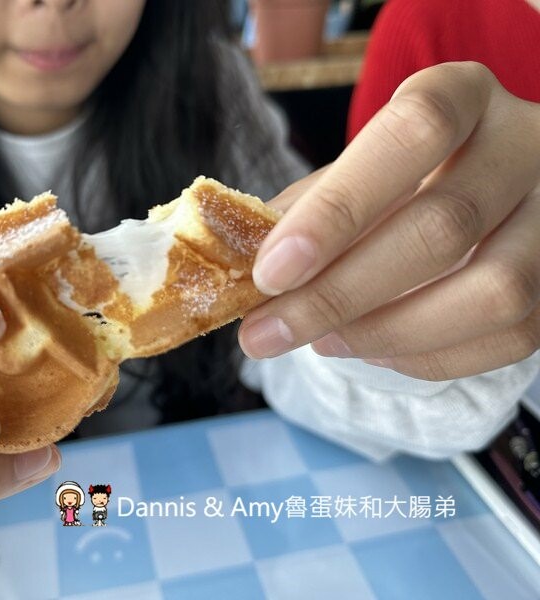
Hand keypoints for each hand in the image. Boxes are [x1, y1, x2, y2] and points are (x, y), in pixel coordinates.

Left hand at [239, 62, 539, 380]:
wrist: (487, 189)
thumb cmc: (401, 177)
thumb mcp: (355, 169)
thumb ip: (304, 206)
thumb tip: (237, 259)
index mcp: (462, 96)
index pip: (412, 135)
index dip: (337, 209)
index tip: (269, 271)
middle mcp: (526, 145)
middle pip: (443, 227)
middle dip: (338, 295)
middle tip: (265, 333)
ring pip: (494, 292)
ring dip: (387, 332)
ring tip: (321, 342)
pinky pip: (511, 336)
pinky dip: (429, 356)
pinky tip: (373, 348)